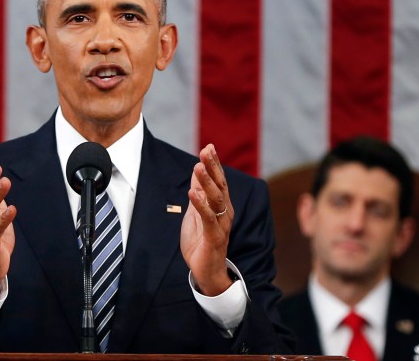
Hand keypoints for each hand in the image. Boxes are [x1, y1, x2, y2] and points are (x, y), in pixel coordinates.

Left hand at [180, 144, 233, 295]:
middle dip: (213, 167)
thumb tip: (197, 170)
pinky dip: (201, 205)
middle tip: (206, 151)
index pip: (219, 180)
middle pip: (220, 186)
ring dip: (206, 182)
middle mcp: (225, 212)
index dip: (215, 164)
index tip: (208, 147)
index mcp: (221, 205)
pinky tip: (193, 193)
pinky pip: (208, 218)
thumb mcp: (196, 212)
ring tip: (198, 167)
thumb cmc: (201, 241)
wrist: (206, 271)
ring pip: (216, 199)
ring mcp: (221, 225)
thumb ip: (198, 192)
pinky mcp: (214, 237)